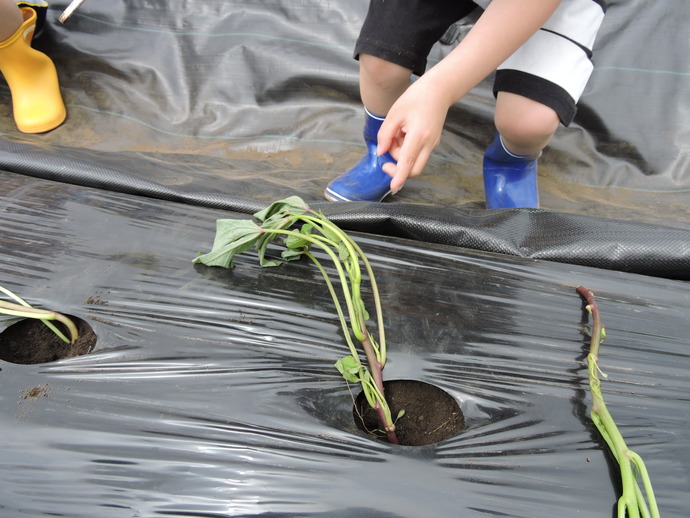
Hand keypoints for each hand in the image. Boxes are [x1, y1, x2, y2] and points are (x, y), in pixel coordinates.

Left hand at [376, 77, 450, 192]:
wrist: (439, 89)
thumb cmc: (416, 98)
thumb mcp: (394, 113)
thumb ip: (385, 135)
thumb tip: (381, 152)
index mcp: (418, 136)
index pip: (407, 163)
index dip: (399, 177)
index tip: (393, 187)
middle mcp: (428, 144)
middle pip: (413, 169)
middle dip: (398, 165)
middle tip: (388, 147)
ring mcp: (432, 144)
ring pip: (415, 161)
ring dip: (402, 154)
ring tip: (398, 132)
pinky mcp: (432, 142)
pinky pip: (418, 153)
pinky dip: (408, 148)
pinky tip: (405, 132)